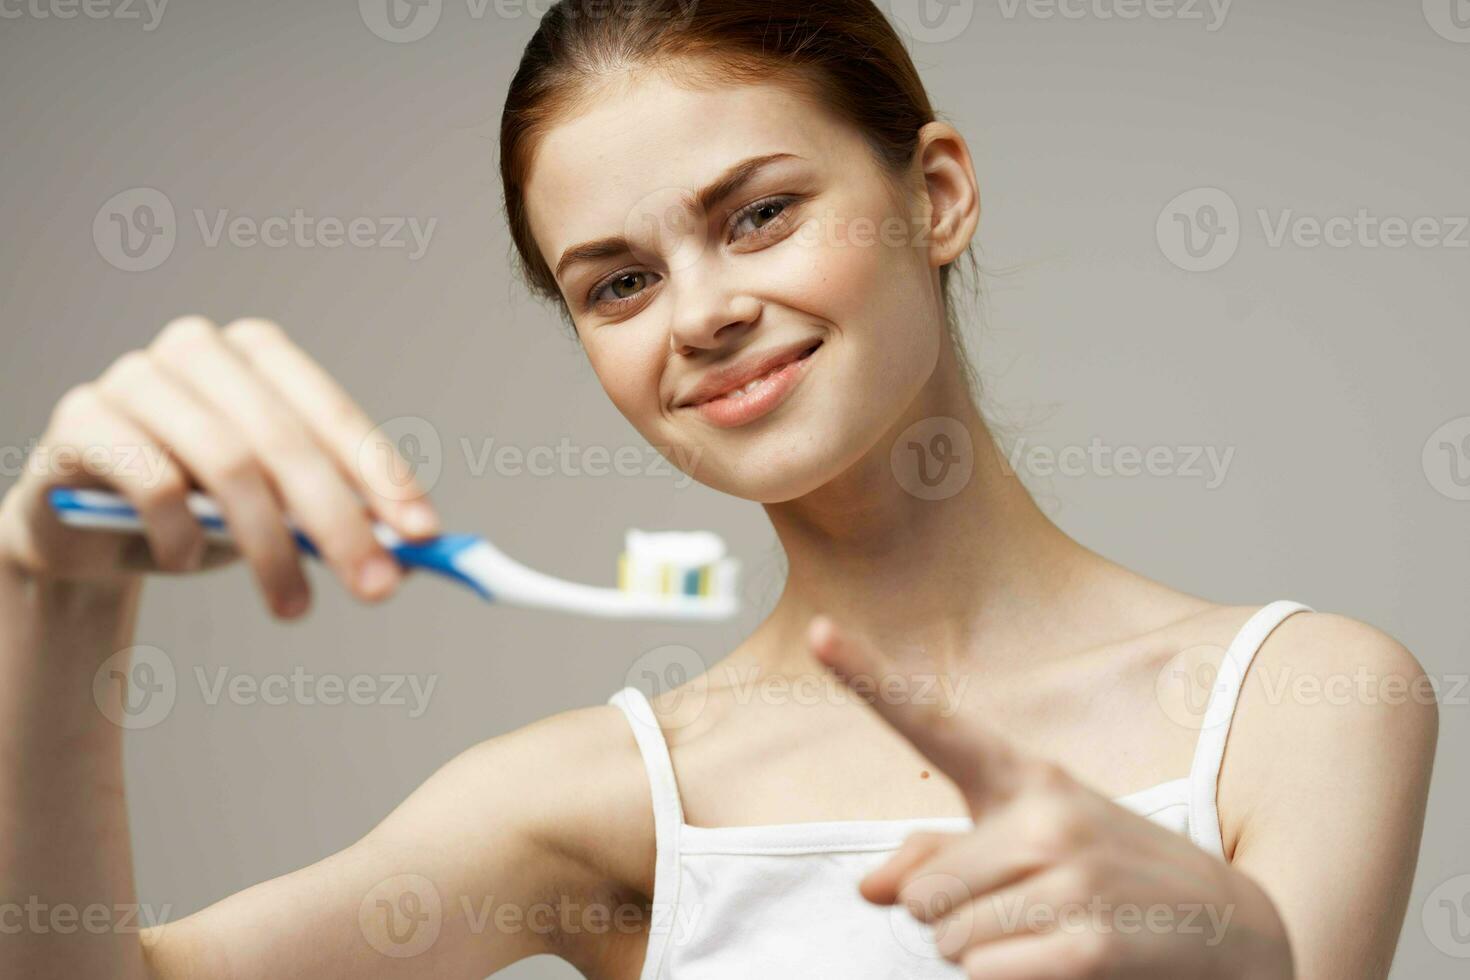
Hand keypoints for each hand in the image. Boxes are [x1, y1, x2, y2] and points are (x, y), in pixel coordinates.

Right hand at [0, 316, 439, 617]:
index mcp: (259, 353)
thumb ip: (340, 515)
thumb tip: (417, 552)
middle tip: (378, 588)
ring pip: (227, 463)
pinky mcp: (83, 419)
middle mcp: (198, 350)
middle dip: (341, 521)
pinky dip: (182, 535)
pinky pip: (153, 481)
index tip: (423, 534)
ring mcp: (135, 377)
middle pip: (286, 441)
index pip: (333, 412)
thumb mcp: (277, 511)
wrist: (85, 530)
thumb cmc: (199, 509)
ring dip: (270, 547)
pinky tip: (183, 563)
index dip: (382, 474)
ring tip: (294, 607)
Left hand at [807, 615, 1293, 979]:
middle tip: (1027, 909)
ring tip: (1051, 934)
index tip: (817, 629)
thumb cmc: (1113, 878)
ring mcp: (1072, 878)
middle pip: (922, 892)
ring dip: (982, 955)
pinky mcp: (1089, 948)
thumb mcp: (1032, 845)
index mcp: (1027, 778)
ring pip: (946, 940)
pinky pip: (983, 976)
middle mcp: (1047, 816)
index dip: (868, 677)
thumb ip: (941, 855)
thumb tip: (870, 889)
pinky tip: (1064, 966)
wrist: (1242, 932)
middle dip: (953, 917)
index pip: (933, 722)